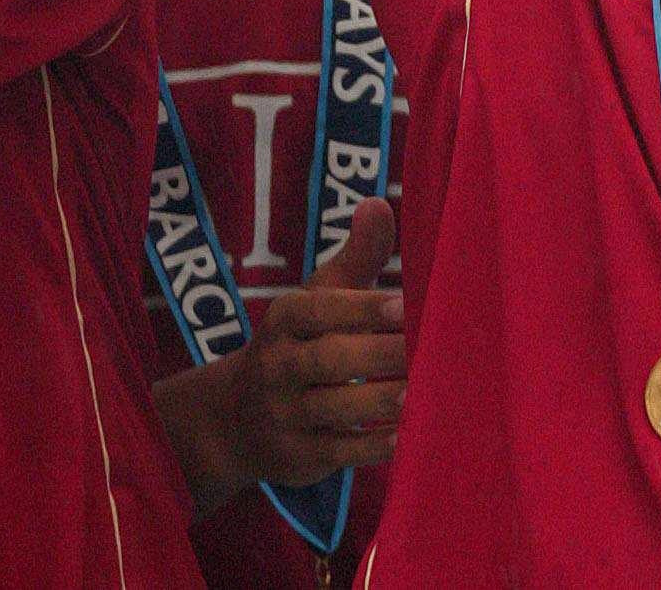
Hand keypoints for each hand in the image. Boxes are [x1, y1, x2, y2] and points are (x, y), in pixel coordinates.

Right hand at [156, 198, 406, 518]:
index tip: (405, 305)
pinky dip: (369, 446)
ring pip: (332, 408)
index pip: (322, 309)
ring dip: (378, 401)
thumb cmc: (300, 343)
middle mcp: (276, 365)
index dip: (363, 308)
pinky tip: (403, 436)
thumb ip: (357, 256)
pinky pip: (335, 452)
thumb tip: (378, 202)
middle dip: (379, 355)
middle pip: (329, 359)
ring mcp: (282, 415)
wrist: (234, 420)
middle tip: (426, 351)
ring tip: (420, 392)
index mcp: (285, 318)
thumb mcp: (318, 297)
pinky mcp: (295, 457)